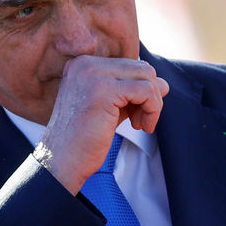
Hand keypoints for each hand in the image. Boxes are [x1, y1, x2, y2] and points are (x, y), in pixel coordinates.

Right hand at [34, 56, 169, 192]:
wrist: (62, 162)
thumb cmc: (84, 139)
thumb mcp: (112, 108)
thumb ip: (134, 93)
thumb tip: (164, 84)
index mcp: (83, 64)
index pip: (130, 65)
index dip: (141, 90)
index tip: (135, 114)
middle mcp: (86, 63)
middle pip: (141, 68)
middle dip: (150, 96)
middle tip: (141, 121)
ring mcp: (94, 74)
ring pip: (147, 76)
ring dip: (153, 104)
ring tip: (141, 125)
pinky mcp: (104, 89)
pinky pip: (146, 90)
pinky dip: (152, 109)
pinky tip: (140, 127)